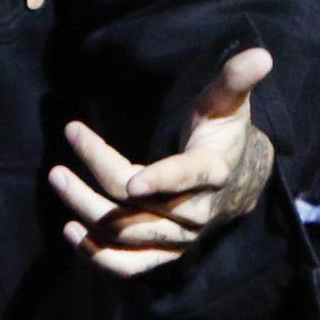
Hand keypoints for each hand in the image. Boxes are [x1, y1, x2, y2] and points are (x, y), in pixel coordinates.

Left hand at [48, 48, 277, 277]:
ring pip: (127, 234)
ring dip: (87, 210)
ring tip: (58, 179)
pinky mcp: (166, 251)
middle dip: (98, 178)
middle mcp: (197, 211)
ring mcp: (180, 236)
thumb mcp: (228, 104)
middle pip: (140, 204)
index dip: (162, 181)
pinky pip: (131, 265)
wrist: (237, 181)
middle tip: (64, 152)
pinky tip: (71, 233)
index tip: (129, 181)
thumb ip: (235, 80)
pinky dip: (100, 257)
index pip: (188, 178)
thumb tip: (261, 54)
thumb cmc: (222, 134)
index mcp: (213, 170)